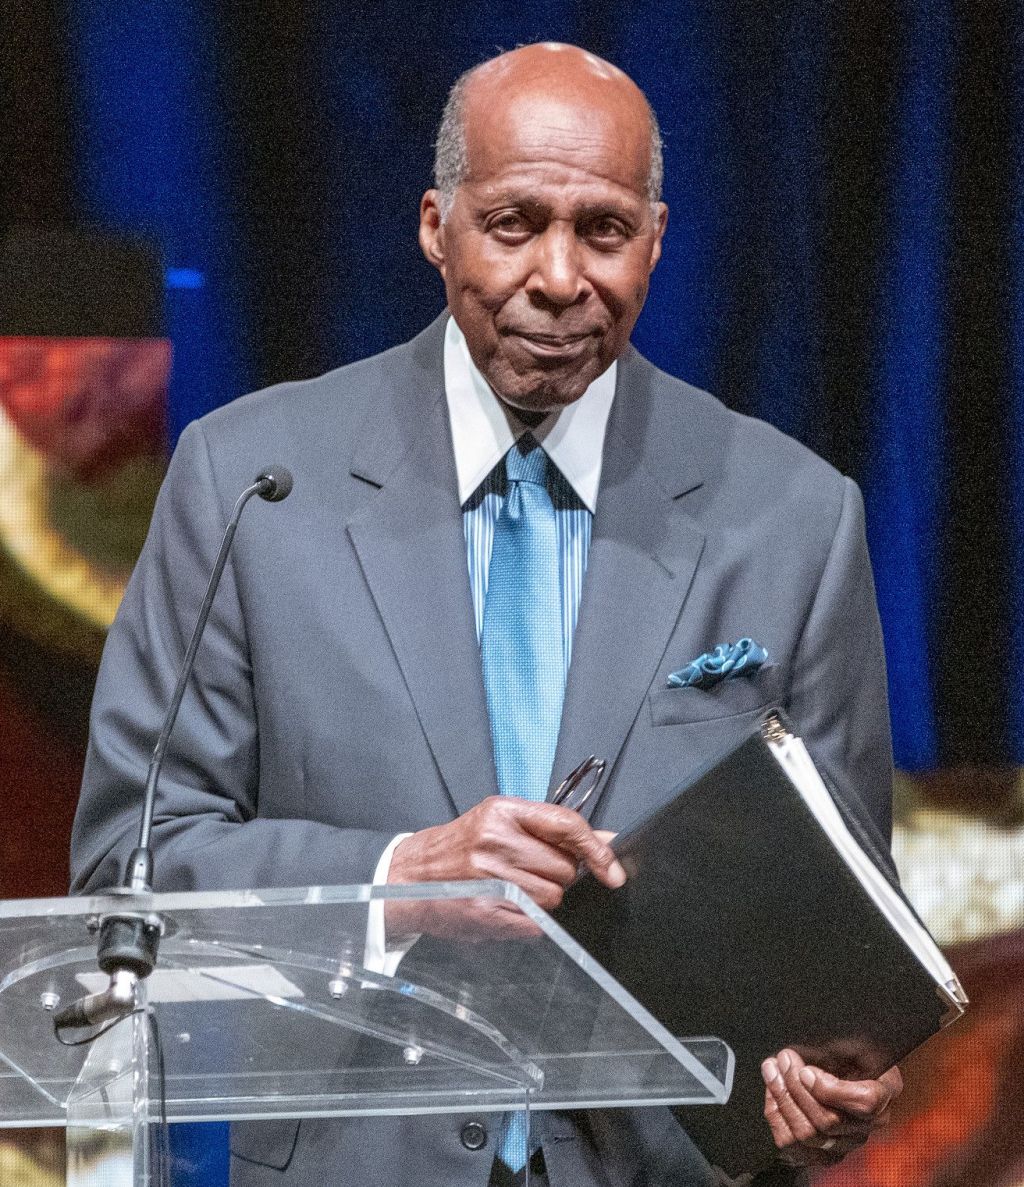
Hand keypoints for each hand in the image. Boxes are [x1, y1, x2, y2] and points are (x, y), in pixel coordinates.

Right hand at [386, 796, 624, 938]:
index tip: (614, 871)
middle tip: (529, 873)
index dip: (598, 851)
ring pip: (553, 899)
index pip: (567, 825)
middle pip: (565, 869)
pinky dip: (532, 921)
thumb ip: (552, 830)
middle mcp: (495, 841)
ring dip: (545, 901)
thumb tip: (607, 841)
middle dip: (559, 877)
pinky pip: (535, 924)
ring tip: (514, 890)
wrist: (408, 875)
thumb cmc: (461, 847)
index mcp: (503, 811)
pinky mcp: (484, 912)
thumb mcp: (502, 822)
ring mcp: (488, 878)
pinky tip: (508, 908)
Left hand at [761, 1047, 901, 1165]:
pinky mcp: (824, 1152)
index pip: (867, 1103)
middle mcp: (870, 1123)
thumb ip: (840, 1041)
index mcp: (885, 1089)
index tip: (807, 1070)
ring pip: (809, 1135)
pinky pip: (794, 1146)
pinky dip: (777, 1117)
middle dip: (796, 1087)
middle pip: (829, 1121)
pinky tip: (772, 1092)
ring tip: (772, 1069)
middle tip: (783, 1058)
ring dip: (782, 1099)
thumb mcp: (849, 1034)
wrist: (838, 1060)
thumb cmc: (844, 1042)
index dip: (831, 1090)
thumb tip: (816, 1040)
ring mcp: (847, 1141)